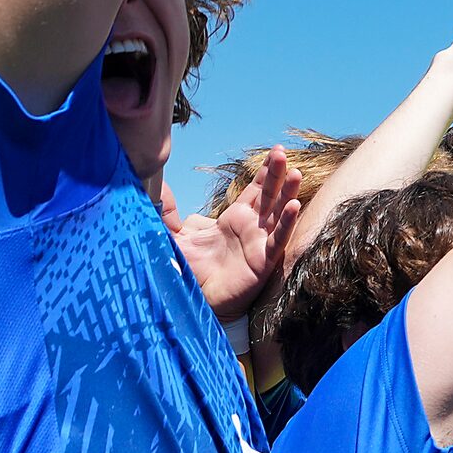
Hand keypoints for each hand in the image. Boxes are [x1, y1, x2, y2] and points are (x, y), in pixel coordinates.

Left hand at [172, 146, 302, 322]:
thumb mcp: (176, 237)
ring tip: (294, 173)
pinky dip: (286, 223)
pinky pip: (278, 239)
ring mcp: (261, 242)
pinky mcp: (264, 260)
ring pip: (278, 213)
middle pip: (268, 195)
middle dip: (275, 174)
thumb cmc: (193, 271)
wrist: (199, 300)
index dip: (264, 171)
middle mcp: (253, 227)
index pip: (255, 190)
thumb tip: (157, 189)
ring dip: (287, 193)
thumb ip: (168, 215)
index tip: (274, 151)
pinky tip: (294, 206)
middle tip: (281, 152)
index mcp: (235, 219)